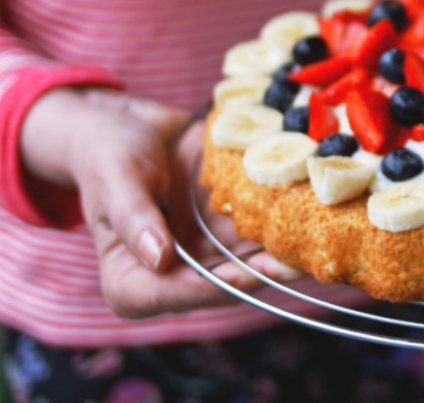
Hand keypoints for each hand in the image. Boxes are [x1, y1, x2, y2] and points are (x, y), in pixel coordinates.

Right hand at [21, 88, 300, 318]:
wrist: (131, 127)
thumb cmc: (109, 152)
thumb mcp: (116, 177)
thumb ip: (132, 216)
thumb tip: (156, 257)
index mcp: (129, 281)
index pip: (172, 295)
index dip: (212, 287)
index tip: (246, 277)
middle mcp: (171, 278)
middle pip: (219, 286)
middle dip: (260, 276)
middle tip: (296, 264)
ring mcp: (202, 257)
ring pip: (246, 266)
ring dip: (280, 259)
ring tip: (314, 246)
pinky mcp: (225, 235)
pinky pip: (256, 239)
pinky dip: (282, 231)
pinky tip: (309, 219)